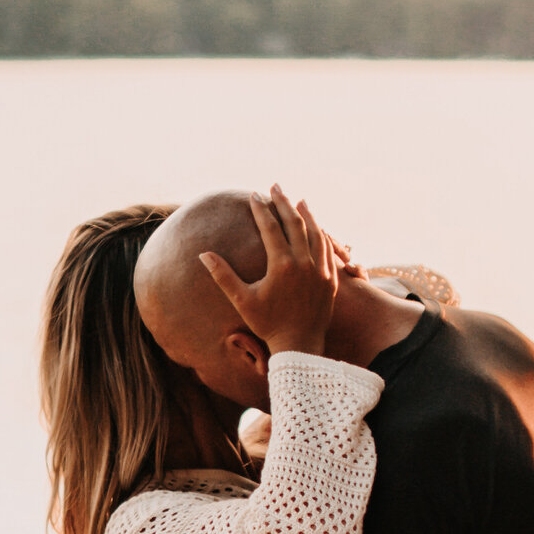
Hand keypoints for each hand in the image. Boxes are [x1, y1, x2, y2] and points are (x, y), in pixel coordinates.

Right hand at [200, 186, 339, 356]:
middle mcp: (304, 263)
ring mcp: (320, 270)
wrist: (299, 346)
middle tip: (274, 187)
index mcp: (282, 265)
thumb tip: (203, 254)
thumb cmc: (267, 324)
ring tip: (297, 200)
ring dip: (305, 214)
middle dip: (283, 202)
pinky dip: (320, 233)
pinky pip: (327, 248)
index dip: (261, 209)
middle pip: (294, 223)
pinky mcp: (330, 278)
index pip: (270, 228)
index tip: (253, 195)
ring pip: (315, 232)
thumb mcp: (242, 300)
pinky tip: (315, 226)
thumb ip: (223, 275)